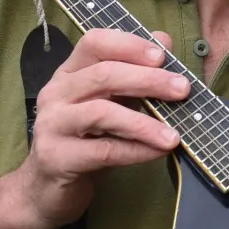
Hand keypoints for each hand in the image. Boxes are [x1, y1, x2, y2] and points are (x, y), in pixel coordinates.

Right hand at [11, 28, 190, 227]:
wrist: (46, 189)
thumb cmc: (84, 140)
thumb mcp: (110, 102)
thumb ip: (134, 72)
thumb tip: (165, 40)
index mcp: (68, 73)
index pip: (94, 42)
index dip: (129, 45)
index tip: (163, 56)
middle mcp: (56, 93)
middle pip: (103, 75)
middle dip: (148, 80)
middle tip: (182, 89)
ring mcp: (52, 125)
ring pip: (101, 113)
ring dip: (144, 123)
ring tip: (173, 134)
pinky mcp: (56, 158)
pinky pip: (102, 151)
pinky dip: (135, 151)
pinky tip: (157, 152)